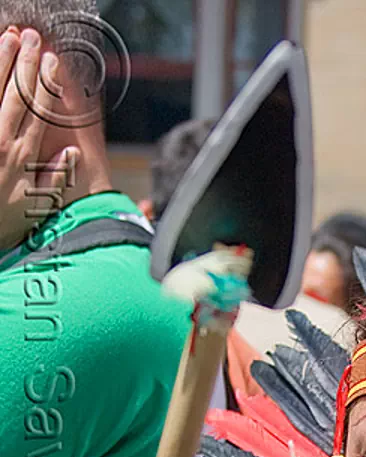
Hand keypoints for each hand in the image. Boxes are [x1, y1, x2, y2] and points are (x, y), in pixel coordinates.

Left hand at [0, 28, 78, 249]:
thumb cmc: (3, 222)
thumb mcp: (34, 208)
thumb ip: (54, 179)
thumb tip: (71, 153)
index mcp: (22, 159)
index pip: (38, 113)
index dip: (45, 85)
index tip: (52, 63)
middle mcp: (1, 144)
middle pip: (16, 96)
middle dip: (25, 65)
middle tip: (32, 38)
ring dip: (1, 63)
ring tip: (9, 38)